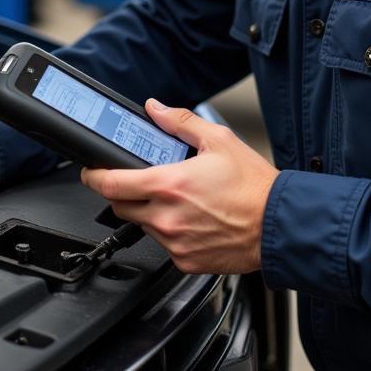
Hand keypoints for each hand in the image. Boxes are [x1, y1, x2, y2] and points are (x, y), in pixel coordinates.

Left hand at [80, 99, 279, 273]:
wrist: (280, 226)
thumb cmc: (254, 186)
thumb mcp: (218, 140)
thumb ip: (179, 122)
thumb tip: (155, 108)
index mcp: (168, 185)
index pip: (111, 184)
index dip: (93, 176)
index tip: (90, 171)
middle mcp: (166, 217)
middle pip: (119, 206)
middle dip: (123, 192)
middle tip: (139, 181)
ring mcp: (175, 243)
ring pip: (142, 226)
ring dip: (148, 212)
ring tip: (177, 200)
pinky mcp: (186, 262)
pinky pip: (164, 246)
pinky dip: (170, 232)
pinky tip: (191, 220)